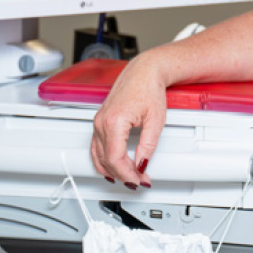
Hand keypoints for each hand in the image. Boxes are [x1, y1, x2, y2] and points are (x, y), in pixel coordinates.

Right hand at [90, 52, 166, 186]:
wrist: (144, 72)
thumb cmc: (149, 88)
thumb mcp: (155, 120)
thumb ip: (147, 146)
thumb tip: (141, 165)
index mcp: (114, 121)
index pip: (115, 159)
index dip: (127, 174)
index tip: (139, 180)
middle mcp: (102, 122)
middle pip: (106, 160)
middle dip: (123, 175)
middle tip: (140, 181)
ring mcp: (98, 122)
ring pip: (98, 156)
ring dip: (113, 171)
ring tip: (130, 177)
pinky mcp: (100, 121)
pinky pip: (96, 147)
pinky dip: (104, 161)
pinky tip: (114, 169)